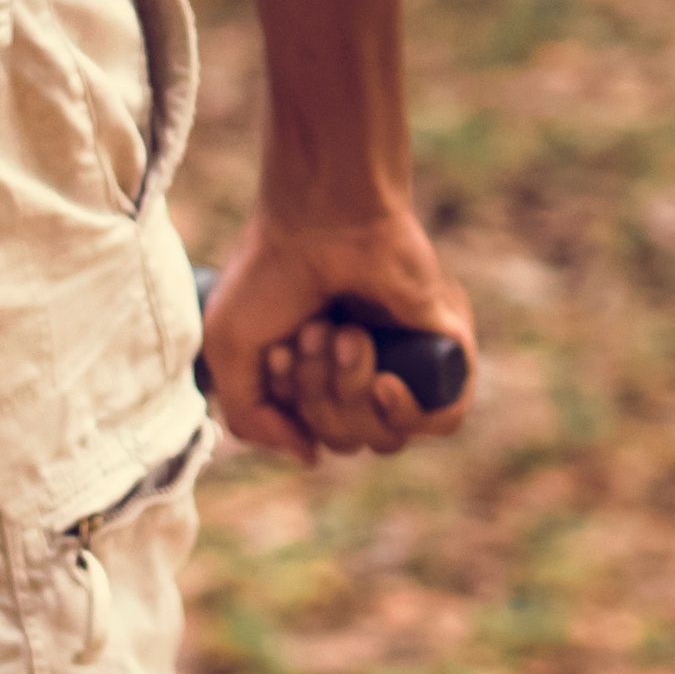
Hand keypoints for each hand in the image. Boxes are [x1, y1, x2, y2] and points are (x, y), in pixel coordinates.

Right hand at [200, 202, 471, 463]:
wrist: (323, 217)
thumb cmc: (272, 271)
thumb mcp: (229, 351)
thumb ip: (251, 419)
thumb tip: (309, 455)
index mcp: (320, 373)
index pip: (311, 434)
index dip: (290, 407)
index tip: (279, 350)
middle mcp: (366, 372)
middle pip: (347, 440)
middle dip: (317, 396)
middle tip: (313, 330)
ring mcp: (407, 362)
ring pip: (388, 436)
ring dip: (350, 392)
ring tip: (346, 332)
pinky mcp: (445, 350)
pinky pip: (443, 420)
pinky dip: (409, 413)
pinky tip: (385, 381)